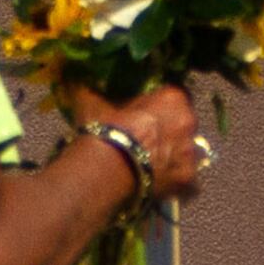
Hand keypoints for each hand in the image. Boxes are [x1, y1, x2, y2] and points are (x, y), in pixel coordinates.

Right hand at [57, 82, 209, 201]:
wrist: (106, 171)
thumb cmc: (103, 131)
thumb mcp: (93, 103)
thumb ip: (89, 90)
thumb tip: (73, 76)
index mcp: (172, 98)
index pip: (172, 98)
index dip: (157, 108)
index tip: (143, 117)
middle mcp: (188, 123)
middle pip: (184, 125)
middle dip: (170, 133)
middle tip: (147, 142)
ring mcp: (190, 154)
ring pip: (188, 155)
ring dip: (176, 158)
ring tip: (153, 167)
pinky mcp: (188, 182)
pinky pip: (190, 185)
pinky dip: (180, 187)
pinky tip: (163, 187)